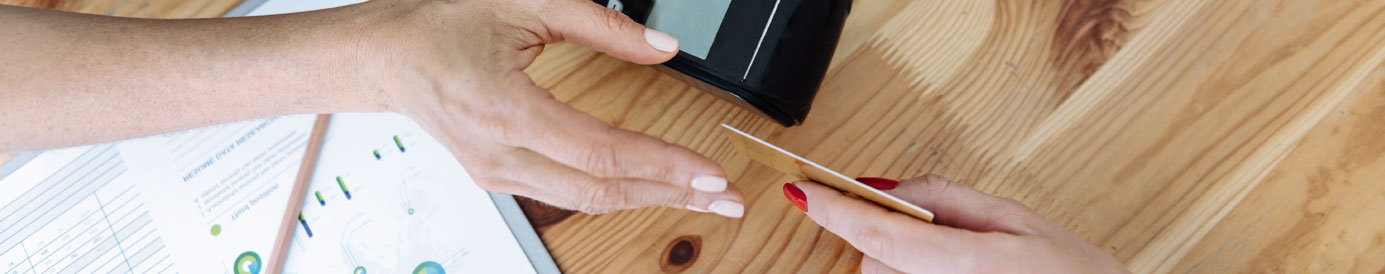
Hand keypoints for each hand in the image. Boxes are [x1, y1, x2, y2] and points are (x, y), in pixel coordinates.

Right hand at [340, 0, 743, 216]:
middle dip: (671, 195)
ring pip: (586, 201)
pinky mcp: (497, 177)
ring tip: (699, 195)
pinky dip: (613, 191)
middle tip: (726, 197)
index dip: (661, 165)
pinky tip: (648, 186)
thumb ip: (602, 24)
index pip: (600, 151)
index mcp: (505, 109)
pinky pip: (566, 194)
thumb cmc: (441, 23)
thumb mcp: (525, 2)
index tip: (709, 172)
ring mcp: (496, 172)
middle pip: (601, 190)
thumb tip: (661, 46)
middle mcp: (499, 152)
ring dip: (648, 198)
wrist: (385, 55)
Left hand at [782, 175, 1127, 272]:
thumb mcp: (1018, 218)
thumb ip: (947, 198)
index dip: (836, 211)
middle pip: (877, 262)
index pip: (881, 234)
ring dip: (901, 268)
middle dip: (889, 242)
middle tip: (943, 239)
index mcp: (977, 263)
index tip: (803, 192)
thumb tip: (888, 187)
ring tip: (959, 266)